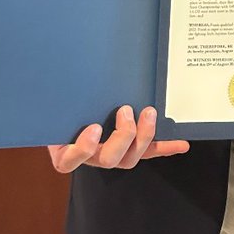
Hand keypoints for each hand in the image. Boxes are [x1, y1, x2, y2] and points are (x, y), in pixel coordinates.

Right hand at [48, 106, 189, 172]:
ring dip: (143, 136)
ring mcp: (110, 154)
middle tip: (126, 110)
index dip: (82, 149)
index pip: (68, 160)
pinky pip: (147, 153)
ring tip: (149, 113)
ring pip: (129, 159)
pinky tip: (180, 144)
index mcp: (64, 149)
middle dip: (123, 136)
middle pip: (107, 159)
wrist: (68, 108)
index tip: (94, 128)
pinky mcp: (128, 149)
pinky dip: (164, 147)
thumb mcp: (52, 102)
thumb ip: (55, 97)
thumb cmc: (62, 107)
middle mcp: (89, 156)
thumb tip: (56, 73)